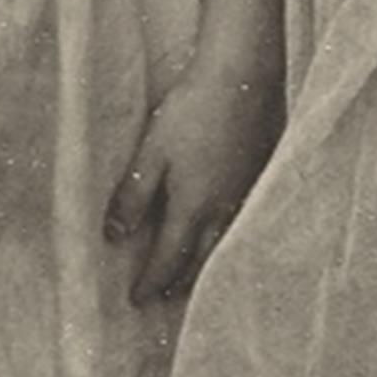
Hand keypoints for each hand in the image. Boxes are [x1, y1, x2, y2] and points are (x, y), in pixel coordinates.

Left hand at [104, 64, 277, 301]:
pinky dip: (229, 241)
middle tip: (164, 296)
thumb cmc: (193, 110)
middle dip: (180, 282)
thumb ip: (133, 196)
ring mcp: (247, 195)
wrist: (245, 76)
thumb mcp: (152, 152)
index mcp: (193, 207)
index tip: (136, 300)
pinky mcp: (262, 178)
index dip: (151, 281)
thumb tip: (113, 235)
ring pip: (225, 245)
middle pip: (201, 261)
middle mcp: (223, 210)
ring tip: (193, 275)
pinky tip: (224, 233)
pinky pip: (244, 224)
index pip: (168, 259)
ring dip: (205, 265)